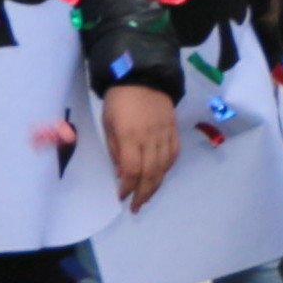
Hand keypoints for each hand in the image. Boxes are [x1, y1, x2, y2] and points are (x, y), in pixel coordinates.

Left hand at [104, 86, 179, 208]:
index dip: (127, 187)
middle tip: (136, 207)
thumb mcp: (108, 124)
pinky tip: (160, 176)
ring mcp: (165, 135)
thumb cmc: (118, 100)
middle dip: (143, 194)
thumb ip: (115, 149)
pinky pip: (173, 155)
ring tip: (147, 196)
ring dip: (156, 185)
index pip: (132, 170)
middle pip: (151, 174)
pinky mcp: (174, 130)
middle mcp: (150, 138)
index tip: (121, 197)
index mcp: (130, 136)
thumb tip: (121, 174)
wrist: (143, 76)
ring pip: (164, 167)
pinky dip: (167, 169)